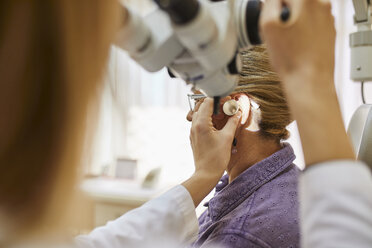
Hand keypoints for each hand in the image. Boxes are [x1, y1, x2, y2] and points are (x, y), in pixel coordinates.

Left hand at [182, 98, 240, 206]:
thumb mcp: (227, 138)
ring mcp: (193, 132)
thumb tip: (237, 113)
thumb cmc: (216, 158)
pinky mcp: (194, 137)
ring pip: (200, 114)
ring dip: (211, 112)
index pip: (208, 102)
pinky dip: (208, 119)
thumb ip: (232, 122)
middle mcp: (194, 126)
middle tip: (226, 106)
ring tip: (223, 115)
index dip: (219, 98)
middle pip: (202, 106)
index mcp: (201, 123)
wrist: (206, 174)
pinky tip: (218, 125)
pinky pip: (199, 123)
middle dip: (215, 104)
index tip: (228, 100)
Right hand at [260, 0, 354, 165]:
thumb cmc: (292, 60)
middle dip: (283, 12)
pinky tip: (295, 47)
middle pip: (295, 2)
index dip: (272, 7)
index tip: (269, 17)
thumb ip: (269, 4)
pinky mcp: (329, 33)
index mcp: (307, 0)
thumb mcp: (268, 25)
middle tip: (276, 30)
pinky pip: (311, 25)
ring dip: (292, 22)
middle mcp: (321, 5)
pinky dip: (301, 32)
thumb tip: (271, 1)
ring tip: (285, 41)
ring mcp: (327, 19)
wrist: (309, 82)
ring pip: (303, 13)